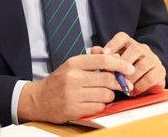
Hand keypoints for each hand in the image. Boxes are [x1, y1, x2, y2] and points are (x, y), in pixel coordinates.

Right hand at [17, 53, 134, 123]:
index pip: (103, 60)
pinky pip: (98, 107)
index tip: (130, 68)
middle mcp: (73, 78)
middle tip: (124, 85)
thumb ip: (93, 60)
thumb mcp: (72, 65)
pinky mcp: (73, 110)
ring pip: (105, 95)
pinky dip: (101, 105)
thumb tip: (116, 56)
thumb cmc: (59, 81)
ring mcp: (72, 95)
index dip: (120, 64)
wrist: (38, 100)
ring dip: (110, 95)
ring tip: (105, 94)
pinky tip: (96, 102)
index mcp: (74, 63)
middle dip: (119, 82)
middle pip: (107, 79)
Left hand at [101, 32, 165, 95]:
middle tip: (114, 77)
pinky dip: (140, 86)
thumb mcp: (115, 65)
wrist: (148, 80)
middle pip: (134, 49)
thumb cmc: (126, 72)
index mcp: (129, 44)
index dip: (113, 44)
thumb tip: (93, 50)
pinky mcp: (160, 70)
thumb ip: (104, 58)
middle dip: (123, 65)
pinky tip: (133, 92)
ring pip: (142, 65)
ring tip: (123, 87)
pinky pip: (151, 77)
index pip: (122, 37)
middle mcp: (142, 48)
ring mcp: (153, 58)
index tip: (104, 54)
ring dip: (131, 78)